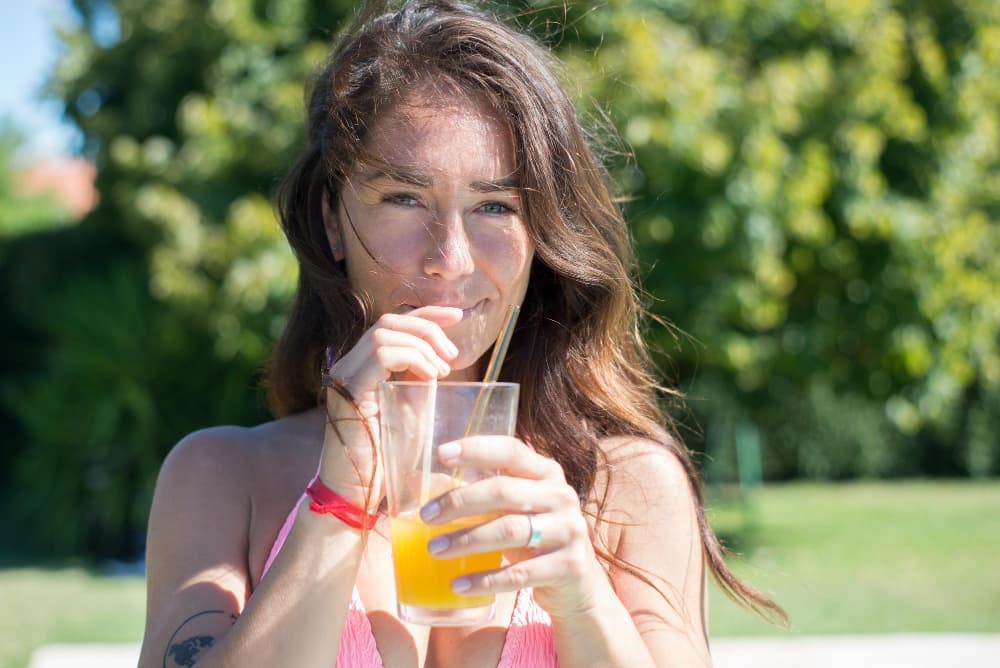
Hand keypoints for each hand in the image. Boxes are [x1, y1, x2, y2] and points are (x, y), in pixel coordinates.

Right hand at [318, 306, 461, 509]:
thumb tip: (442, 360)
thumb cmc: (388, 459)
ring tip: (441, 372)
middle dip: (427, 329)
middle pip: (389, 322)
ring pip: (384, 333)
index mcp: (362, 367)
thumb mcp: (412, 410)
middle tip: (451, 357)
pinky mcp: (348, 392)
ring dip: (422, 346)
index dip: (426, 313)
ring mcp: (344, 377)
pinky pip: (380, 354)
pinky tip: (429, 378)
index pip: (392, 324)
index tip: (456, 315)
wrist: (359, 495)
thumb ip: (420, 381)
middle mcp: (348, 366)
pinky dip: (411, 358)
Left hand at [417, 436, 605, 617]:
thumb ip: (479, 492)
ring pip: (510, 530)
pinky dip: (485, 579)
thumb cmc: (534, 537)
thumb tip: (416, 481)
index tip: (441, 454)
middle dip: (460, 501)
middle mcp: (562, 496)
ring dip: (466, 540)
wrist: (577, 584)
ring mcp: (569, 530)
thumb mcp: (513, 510)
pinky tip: (458, 584)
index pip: (511, 450)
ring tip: (434, 549)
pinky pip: (520, 573)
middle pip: (505, 491)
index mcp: (547, 473)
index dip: (476, 449)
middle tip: (427, 515)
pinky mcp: (569, 566)